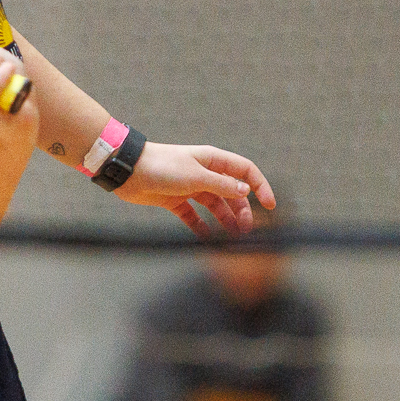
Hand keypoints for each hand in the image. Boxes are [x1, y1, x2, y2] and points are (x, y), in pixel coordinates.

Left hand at [114, 143, 273, 235]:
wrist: (129, 171)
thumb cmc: (162, 166)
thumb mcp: (196, 176)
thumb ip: (222, 185)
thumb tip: (245, 191)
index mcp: (213, 160)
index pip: (245, 171)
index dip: (260, 186)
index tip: (270, 206)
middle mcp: (205, 173)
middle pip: (232, 193)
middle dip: (242, 211)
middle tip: (247, 230)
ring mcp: (191, 188)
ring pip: (215, 206)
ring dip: (225, 221)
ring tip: (231, 238)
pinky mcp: (176, 201)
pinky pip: (194, 217)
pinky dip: (202, 228)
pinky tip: (208, 240)